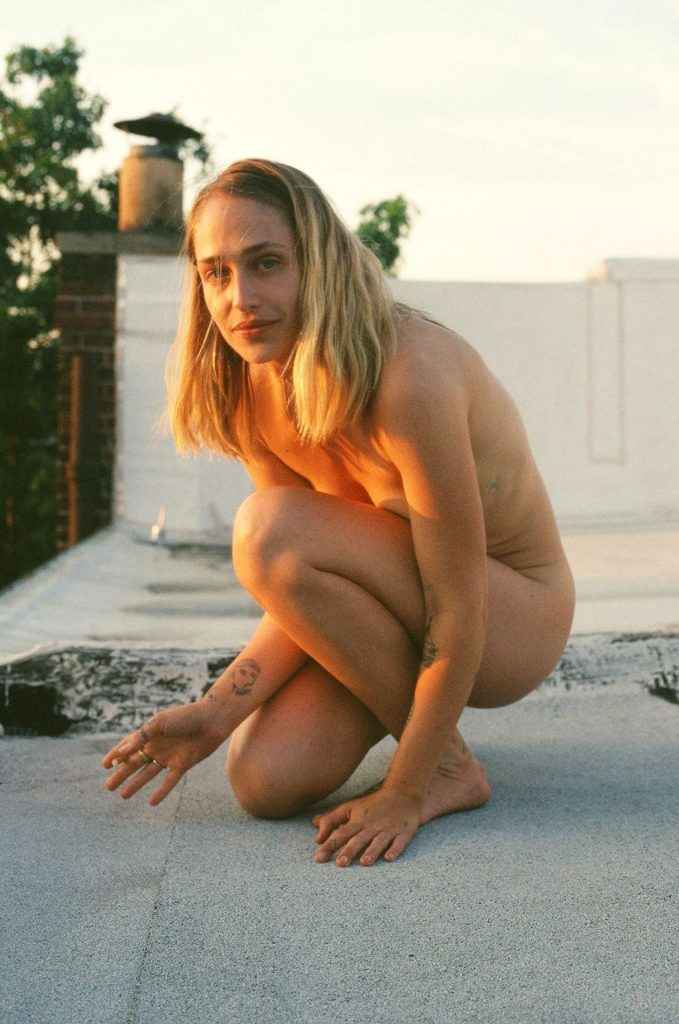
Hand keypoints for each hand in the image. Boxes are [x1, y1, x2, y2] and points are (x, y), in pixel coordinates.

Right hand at [101, 700, 230, 805]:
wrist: (211, 720)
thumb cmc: (185, 716)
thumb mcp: (159, 723)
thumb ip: (140, 738)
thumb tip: (121, 752)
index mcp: (150, 733)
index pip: (128, 746)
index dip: (116, 755)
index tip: (104, 765)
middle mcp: (158, 746)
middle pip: (135, 763)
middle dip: (121, 774)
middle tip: (108, 787)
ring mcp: (169, 756)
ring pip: (148, 774)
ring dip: (136, 784)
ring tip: (123, 796)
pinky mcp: (182, 765)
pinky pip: (169, 781)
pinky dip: (161, 792)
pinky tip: (151, 803)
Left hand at [312, 787, 421, 866]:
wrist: (403, 795)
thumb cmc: (373, 805)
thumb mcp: (350, 808)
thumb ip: (331, 819)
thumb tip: (314, 829)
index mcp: (358, 821)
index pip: (341, 834)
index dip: (329, 845)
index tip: (318, 858)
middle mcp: (372, 826)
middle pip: (359, 839)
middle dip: (350, 851)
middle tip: (340, 864)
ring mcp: (388, 829)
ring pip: (379, 841)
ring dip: (372, 852)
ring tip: (364, 863)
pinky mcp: (404, 832)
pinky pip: (399, 842)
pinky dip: (395, 849)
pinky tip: (389, 858)